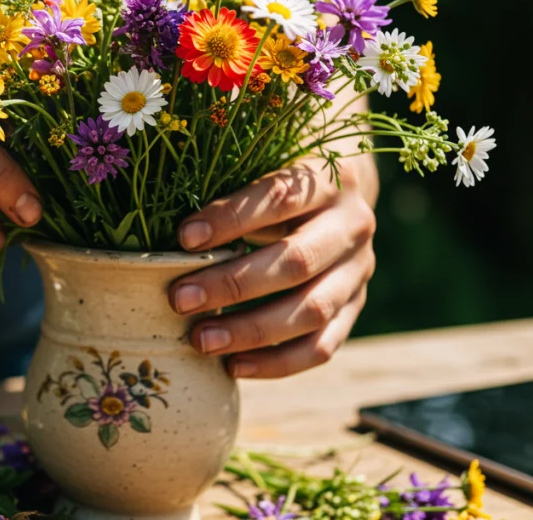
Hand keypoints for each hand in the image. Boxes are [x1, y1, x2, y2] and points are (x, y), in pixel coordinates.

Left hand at [169, 158, 377, 377]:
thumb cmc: (281, 179)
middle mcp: (353, 225)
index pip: (280, 198)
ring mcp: (359, 270)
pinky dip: (277, 363)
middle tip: (180, 299)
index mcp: (331, 179)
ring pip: (312, 310)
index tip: (184, 237)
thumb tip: (174, 233)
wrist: (342, 194)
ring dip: (251, 330)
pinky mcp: (355, 306)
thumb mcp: (265, 167)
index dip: (232, 218)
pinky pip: (322, 346)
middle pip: (297, 261)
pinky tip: (233, 366)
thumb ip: (231, 191)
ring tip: (201, 340)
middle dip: (233, 284)